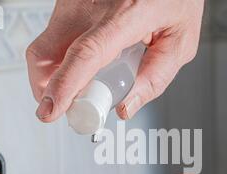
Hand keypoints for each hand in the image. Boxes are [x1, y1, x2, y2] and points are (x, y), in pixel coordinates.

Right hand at [27, 0, 203, 121]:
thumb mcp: (180, 41)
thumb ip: (155, 78)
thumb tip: (125, 108)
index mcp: (127, 14)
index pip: (87, 53)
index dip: (65, 85)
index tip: (51, 110)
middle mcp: (92, 5)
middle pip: (47, 54)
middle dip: (49, 90)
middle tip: (72, 108)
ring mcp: (75, 2)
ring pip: (45, 49)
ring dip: (56, 76)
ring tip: (87, 82)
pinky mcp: (68, 3)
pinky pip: (53, 39)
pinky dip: (61, 60)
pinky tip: (87, 63)